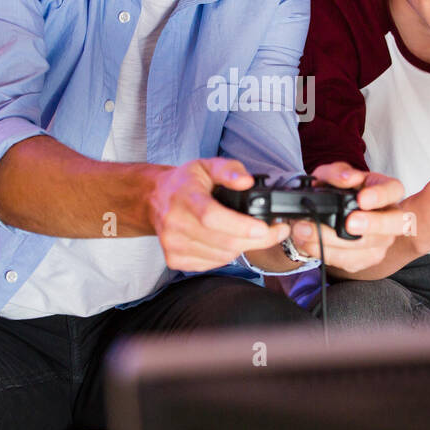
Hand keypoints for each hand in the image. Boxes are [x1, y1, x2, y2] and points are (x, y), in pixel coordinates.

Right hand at [147, 158, 287, 270]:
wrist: (154, 199)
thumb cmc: (185, 182)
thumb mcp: (207, 165)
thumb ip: (230, 169)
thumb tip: (247, 182)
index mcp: (184, 197)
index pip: (212, 217)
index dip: (240, 226)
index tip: (265, 228)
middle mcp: (175, 224)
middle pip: (222, 242)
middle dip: (256, 240)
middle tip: (275, 232)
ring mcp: (172, 245)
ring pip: (221, 256)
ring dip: (242, 247)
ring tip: (247, 232)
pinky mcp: (174, 259)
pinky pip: (212, 264)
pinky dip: (226, 255)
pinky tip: (226, 241)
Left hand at [287, 162, 407, 273]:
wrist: (327, 215)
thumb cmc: (337, 191)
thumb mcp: (332, 174)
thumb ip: (338, 172)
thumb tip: (347, 179)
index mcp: (387, 190)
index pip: (394, 190)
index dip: (380, 196)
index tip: (362, 199)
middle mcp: (390, 216)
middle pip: (395, 224)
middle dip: (373, 225)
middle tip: (350, 224)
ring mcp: (381, 240)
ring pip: (367, 246)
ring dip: (334, 241)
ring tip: (305, 230)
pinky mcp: (366, 258)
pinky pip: (350, 261)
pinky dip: (326, 252)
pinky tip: (307, 243)